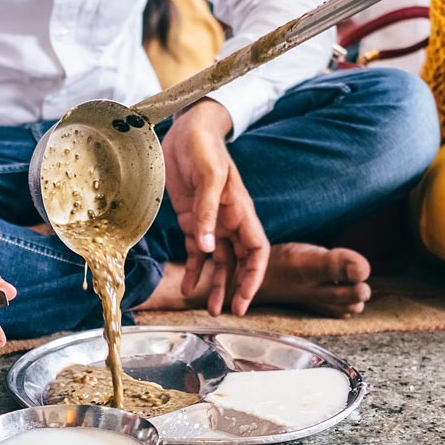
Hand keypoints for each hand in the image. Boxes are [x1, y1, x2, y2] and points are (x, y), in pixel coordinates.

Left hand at [160, 100, 268, 316]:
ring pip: (219, 262)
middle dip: (236, 288)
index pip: (257, 251)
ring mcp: (211, 222)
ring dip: (216, 285)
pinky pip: (196, 252)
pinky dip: (194, 270)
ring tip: (210, 309)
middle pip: (240, 262)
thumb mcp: (209, 178)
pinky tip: (188, 287)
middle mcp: (229, 221)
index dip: (254, 276)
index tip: (244, 299)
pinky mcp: (192, 220)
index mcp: (241, 212)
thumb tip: (208, 248)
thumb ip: (208, 213)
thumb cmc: (204, 149)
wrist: (186, 130)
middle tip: (228, 313)